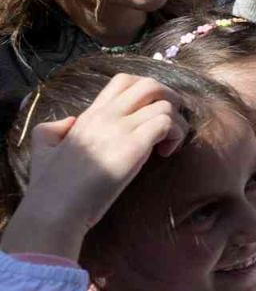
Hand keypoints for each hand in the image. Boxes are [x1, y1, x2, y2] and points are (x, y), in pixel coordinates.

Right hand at [1, 74, 186, 258]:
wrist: (55, 209)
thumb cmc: (50, 186)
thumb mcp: (42, 148)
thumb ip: (54, 128)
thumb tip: (70, 121)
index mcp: (90, 115)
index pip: (123, 81)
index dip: (145, 91)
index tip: (148, 114)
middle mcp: (106, 116)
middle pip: (149, 84)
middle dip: (169, 98)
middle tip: (170, 122)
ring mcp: (120, 129)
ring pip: (165, 105)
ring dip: (176, 122)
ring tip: (168, 144)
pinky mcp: (134, 146)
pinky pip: (167, 124)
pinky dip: (175, 135)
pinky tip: (166, 154)